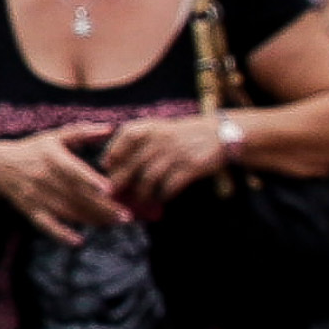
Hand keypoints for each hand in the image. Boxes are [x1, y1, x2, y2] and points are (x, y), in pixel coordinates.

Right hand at [0, 130, 117, 242]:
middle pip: (76, 196)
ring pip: (68, 212)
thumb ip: (83, 132)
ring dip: (92, 219)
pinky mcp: (30, 211)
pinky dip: (61, 234)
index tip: (109, 190)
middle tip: (126, 215)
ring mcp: (36, 196)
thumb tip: (110, 129)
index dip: (90, 180)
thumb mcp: (56, 136)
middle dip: (103, 207)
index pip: (73, 170)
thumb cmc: (35, 149)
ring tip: (114, 223)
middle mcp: (43, 177)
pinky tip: (78, 241)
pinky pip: (47, 225)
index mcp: (51, 156)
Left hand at [88, 108, 246, 208]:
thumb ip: (138, 143)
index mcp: (152, 126)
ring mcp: (176, 152)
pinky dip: (162, 195)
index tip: (107, 167)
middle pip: (133, 163)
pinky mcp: (191, 166)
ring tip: (139, 203)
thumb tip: (110, 165)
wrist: (220, 134)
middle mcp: (162, 137)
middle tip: (114, 195)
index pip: (125, 136)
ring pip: (149, 179)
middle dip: (121, 182)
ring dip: (141, 194)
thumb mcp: (160, 129)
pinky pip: (169, 186)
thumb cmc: (184, 135)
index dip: (113, 153)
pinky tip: (161, 199)